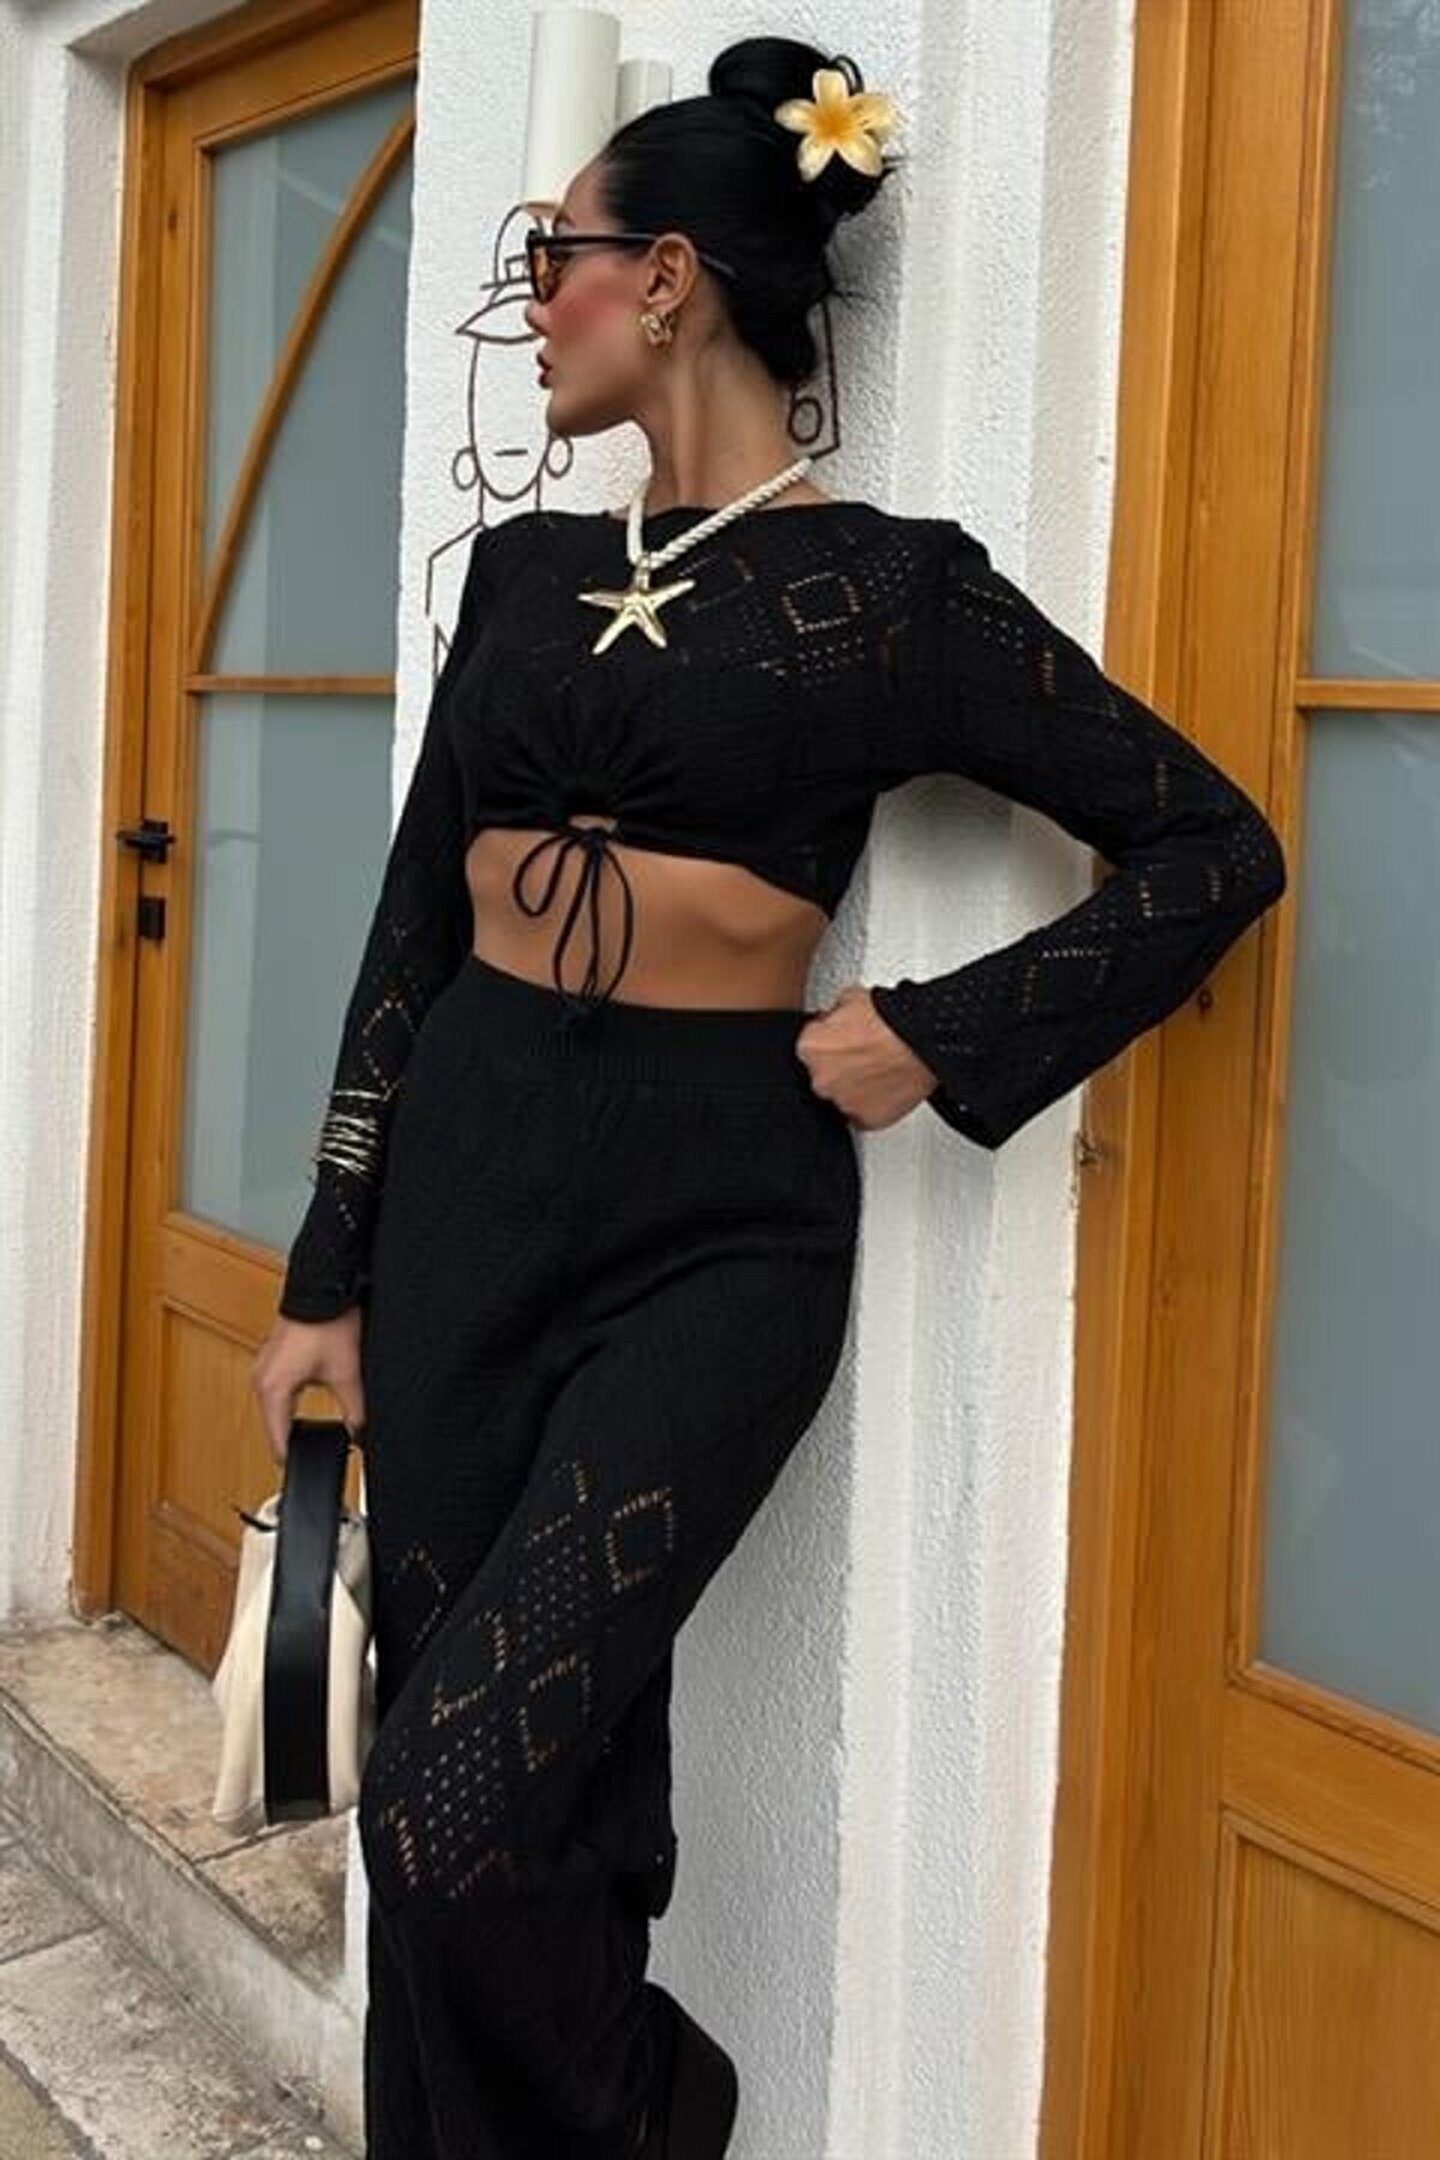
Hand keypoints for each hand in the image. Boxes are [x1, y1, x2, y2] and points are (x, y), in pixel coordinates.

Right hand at [251, 1306, 365, 1471]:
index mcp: (272, 1389)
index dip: (298, 1461)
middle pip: (275, 1429)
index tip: (311, 1472)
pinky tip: (307, 1406)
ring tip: (315, 1434)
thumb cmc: (328, 1321)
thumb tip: (361, 1435)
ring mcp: (265, 1368)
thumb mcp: (348, 1375)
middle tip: (319, 1455)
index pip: (279, 1444)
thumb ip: (356, 1413)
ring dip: (293, 1422)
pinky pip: (278, 1392)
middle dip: (298, 1443)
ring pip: (276, 1411)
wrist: (324, 1284)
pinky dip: (291, 1403)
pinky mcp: (273, 1359)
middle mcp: (261, 1380)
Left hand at [794, 984, 938, 1131]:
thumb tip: (837, 1015)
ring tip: (879, 1070)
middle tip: (865, 1055)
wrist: (921, 1041)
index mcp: (810, 1048)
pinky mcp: (867, 1119)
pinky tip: (886, 1086)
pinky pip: (864, 1114)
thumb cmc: (892, 1021)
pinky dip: (873, 1104)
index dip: (829, 1041)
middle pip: (824, 1075)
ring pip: (843, 1096)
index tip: (843, 1039)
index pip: (810, 1048)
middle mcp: (822, 1079)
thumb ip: (834, 1013)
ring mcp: (843, 1102)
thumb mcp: (852, 998)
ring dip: (856, 1086)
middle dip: (841, 1067)